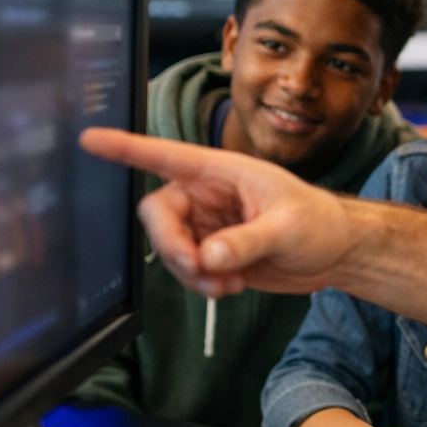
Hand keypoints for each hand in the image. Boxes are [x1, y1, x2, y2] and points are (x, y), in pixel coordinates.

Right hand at [79, 128, 355, 297]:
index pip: (164, 155)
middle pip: (158, 214)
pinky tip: (230, 287)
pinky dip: (200, 284)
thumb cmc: (320, 221)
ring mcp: (207, 225)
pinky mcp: (213, 254)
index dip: (125, 148)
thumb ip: (247, 241)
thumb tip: (208, 256)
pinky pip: (186, 270)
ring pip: (169, 248)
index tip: (90, 139)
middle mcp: (207, 195)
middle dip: (172, 245)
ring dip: (189, 272)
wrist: (336, 252)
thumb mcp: (288, 227)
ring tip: (226, 283)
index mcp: (222, 171)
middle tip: (200, 267)